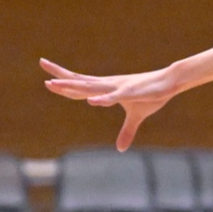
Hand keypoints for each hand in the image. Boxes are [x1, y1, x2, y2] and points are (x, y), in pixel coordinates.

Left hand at [40, 58, 182, 149]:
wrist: (170, 82)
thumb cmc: (152, 95)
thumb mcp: (137, 116)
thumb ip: (127, 131)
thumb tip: (121, 149)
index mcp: (107, 88)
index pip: (81, 84)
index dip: (64, 82)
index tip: (47, 77)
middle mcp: (108, 85)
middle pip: (79, 80)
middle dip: (60, 74)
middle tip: (42, 62)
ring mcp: (117, 88)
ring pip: (90, 88)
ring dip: (71, 87)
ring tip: (53, 84)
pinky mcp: (130, 93)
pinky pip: (114, 97)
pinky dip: (103, 100)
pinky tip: (91, 102)